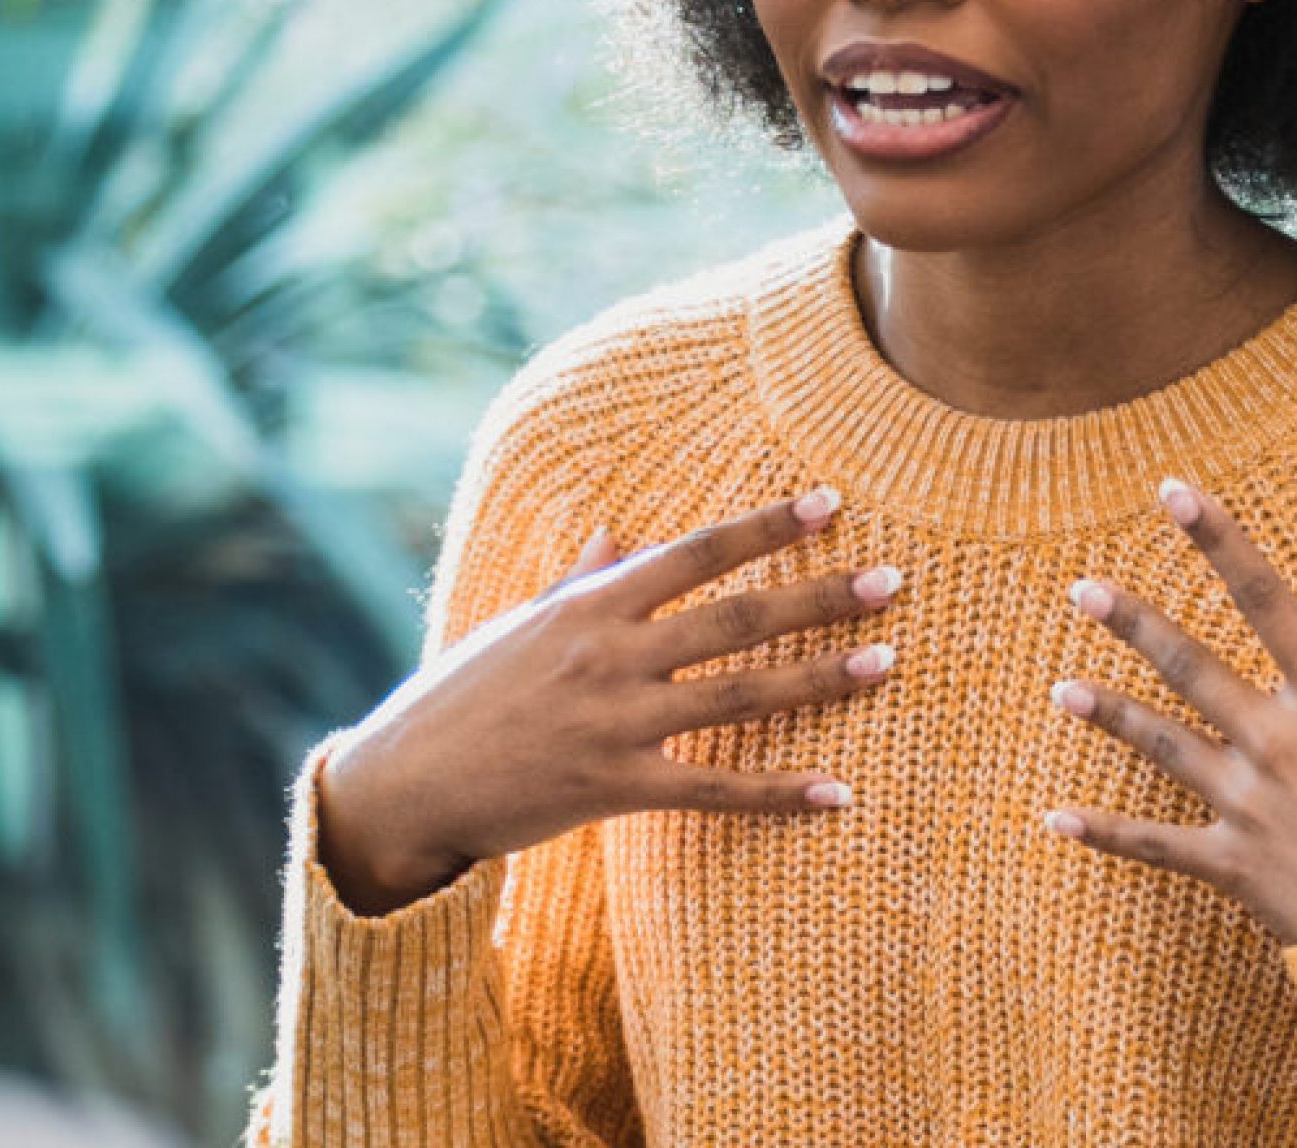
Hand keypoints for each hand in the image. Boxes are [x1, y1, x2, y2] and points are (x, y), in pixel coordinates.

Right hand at [313, 490, 903, 914]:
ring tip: (886, 661)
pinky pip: (714, 789)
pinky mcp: (614, 788)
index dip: (765, 527)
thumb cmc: (462, 698)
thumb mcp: (518, 626)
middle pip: (734, 617)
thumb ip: (579, 581)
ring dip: (818, 678)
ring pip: (738, 694)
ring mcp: (615, 722)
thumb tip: (618, 535)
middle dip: (817, 596)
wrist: (405, 785)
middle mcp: (609, 655)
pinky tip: (837, 792)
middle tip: (891, 581)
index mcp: (590, 605)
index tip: (830, 503)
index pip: (695, 552)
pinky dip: (779, 791)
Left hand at [1043, 479, 1296, 947]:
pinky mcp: (1235, 869)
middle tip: (1080, 588)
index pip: (1268, 600)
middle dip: (1135, 623)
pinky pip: (1157, 847)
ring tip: (1060, 688)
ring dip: (1111, 715)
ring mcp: (1249, 808)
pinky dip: (1105, 834)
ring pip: (1163, 747)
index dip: (1220, 540)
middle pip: (1193, 668)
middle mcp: (1279, 744)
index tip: (1172, 490)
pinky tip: (1054, 820)